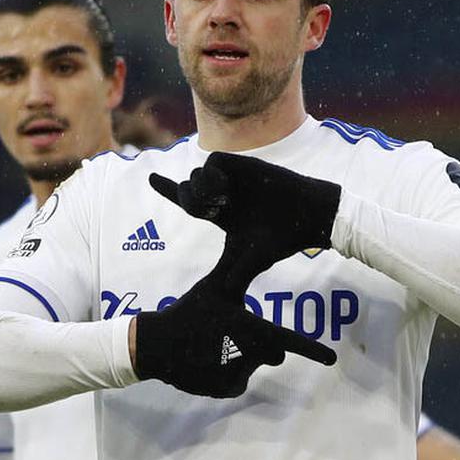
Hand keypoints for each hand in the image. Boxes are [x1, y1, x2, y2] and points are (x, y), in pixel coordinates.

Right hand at [133, 226, 335, 398]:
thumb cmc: (189, 312)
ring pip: (250, 367)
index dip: (314, 349)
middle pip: (272, 354)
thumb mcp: (213, 287)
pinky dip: (225, 374)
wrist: (159, 344)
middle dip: (263, 346)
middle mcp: (251, 354)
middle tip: (237, 335)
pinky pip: (234, 382)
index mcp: (253, 329)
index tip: (331, 358)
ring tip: (213, 346)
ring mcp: (238, 374)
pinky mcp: (224, 389)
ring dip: (239, 358)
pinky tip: (207, 361)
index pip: (290, 340)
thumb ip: (233, 268)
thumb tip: (241, 238)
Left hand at [149, 152, 340, 282]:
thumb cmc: (282, 239)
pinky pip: (212, 162)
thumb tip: (223, 297)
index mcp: (220, 214)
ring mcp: (232, 178)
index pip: (187, 201)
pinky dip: (212, 176)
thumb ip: (234, 277)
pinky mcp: (243, 164)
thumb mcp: (251, 261)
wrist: (308, 217)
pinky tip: (226, 189)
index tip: (150, 178)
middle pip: (187, 189)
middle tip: (208, 212)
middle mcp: (222, 194)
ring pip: (196, 175)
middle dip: (185, 198)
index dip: (167, 190)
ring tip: (220, 203)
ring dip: (200, 190)